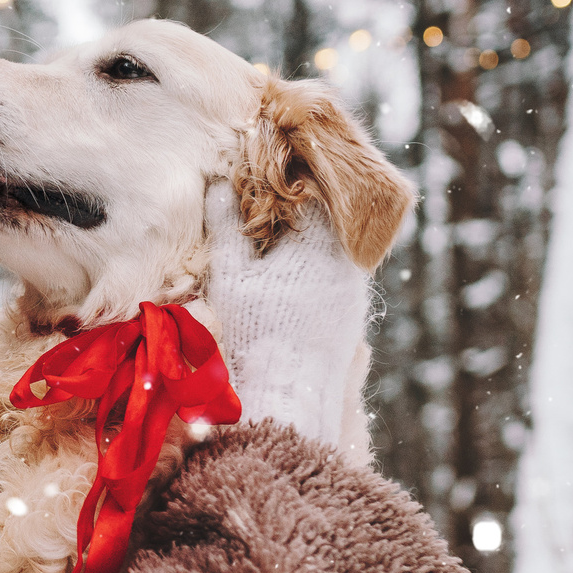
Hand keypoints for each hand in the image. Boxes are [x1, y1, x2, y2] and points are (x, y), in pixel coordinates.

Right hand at [201, 182, 374, 461]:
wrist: (289, 387)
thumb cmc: (255, 327)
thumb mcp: (231, 273)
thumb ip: (225, 225)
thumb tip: (217, 185)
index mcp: (319, 239)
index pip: (309, 193)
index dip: (283, 187)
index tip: (262, 188)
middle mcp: (346, 257)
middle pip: (326, 219)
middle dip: (299, 215)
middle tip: (268, 215)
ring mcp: (354, 285)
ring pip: (335, 248)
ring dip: (311, 243)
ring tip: (279, 248)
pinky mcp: (355, 309)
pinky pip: (340, 275)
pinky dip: (319, 270)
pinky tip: (295, 282)